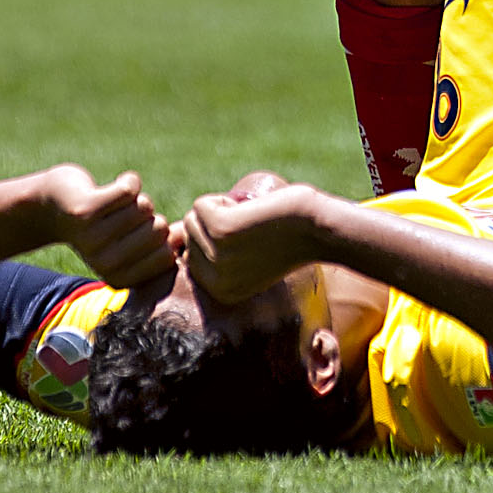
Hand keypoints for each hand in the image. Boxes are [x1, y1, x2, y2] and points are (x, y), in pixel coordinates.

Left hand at [38, 164, 173, 287]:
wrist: (55, 205)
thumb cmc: (104, 222)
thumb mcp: (130, 240)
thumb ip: (158, 240)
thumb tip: (184, 236)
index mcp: (118, 278)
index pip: (167, 254)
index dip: (162, 234)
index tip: (139, 231)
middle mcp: (105, 264)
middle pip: (159, 228)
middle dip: (149, 214)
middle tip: (124, 215)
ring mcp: (94, 238)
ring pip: (144, 206)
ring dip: (136, 197)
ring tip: (115, 203)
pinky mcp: (86, 210)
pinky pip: (130, 189)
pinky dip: (129, 180)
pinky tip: (116, 184)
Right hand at [183, 182, 323, 304]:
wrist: (316, 229)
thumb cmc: (288, 239)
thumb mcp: (249, 264)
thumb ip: (222, 265)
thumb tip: (176, 243)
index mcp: (220, 293)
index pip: (191, 254)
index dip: (214, 237)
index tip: (246, 238)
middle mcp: (215, 281)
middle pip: (188, 235)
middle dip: (214, 221)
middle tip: (250, 226)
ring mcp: (217, 256)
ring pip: (193, 218)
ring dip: (218, 209)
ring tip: (249, 218)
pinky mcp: (221, 230)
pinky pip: (201, 205)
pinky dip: (220, 198)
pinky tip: (246, 208)